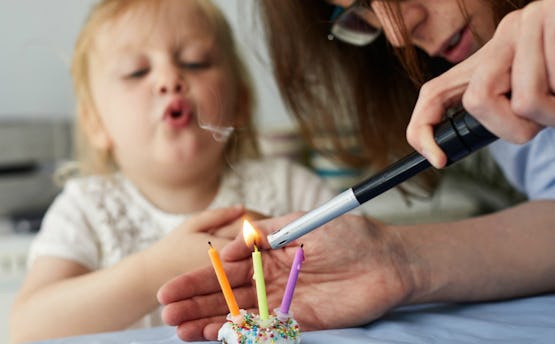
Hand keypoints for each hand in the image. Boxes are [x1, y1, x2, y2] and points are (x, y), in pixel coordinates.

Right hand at [157, 213, 414, 340]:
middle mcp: (270, 280)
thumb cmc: (348, 234)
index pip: (223, 269)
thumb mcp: (300, 222)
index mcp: (267, 254)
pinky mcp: (302, 321)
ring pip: (239, 314)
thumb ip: (263, 234)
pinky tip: (216, 335)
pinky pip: (266, 329)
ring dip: (209, 322)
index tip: (168, 289)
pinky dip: (241, 333)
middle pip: (225, 295)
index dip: (196, 279)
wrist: (389, 259)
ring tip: (180, 330)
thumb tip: (227, 248)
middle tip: (165, 315)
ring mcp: (284, 302)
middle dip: (194, 304)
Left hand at [407, 0, 554, 167]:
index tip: (437, 159)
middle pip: (477, 101)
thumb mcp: (528, 95)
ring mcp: (529, 20)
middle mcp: (506, 31)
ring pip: (526, 101)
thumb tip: (444, 154)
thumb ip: (497, 108)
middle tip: (549, 114)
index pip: (434, 94)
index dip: (422, 131)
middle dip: (514, 126)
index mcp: (491, 53)